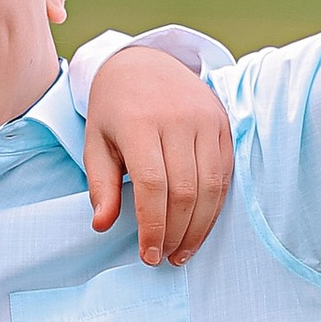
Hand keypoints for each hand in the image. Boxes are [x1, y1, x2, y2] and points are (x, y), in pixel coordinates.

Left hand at [85, 45, 234, 264]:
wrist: (144, 63)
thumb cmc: (114, 111)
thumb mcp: (96, 143)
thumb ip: (101, 185)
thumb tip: (102, 226)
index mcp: (139, 123)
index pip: (152, 186)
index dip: (153, 226)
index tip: (148, 256)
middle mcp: (177, 119)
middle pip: (185, 190)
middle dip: (176, 233)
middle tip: (164, 258)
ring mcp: (205, 119)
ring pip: (210, 185)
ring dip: (199, 227)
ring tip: (182, 251)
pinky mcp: (223, 123)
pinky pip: (225, 173)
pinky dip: (215, 206)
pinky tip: (200, 227)